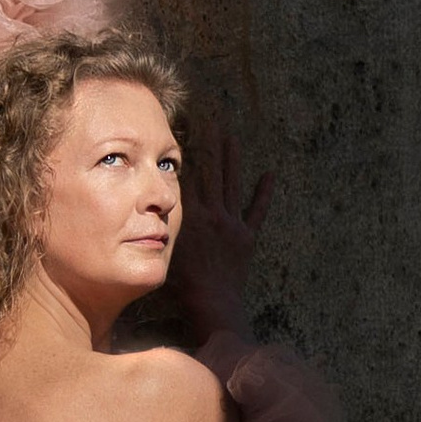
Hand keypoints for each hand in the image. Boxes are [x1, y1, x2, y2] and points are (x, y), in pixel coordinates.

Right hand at [170, 123, 273, 340]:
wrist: (213, 303)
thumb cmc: (183, 286)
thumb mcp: (165, 249)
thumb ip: (160, 225)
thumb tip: (150, 205)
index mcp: (191, 216)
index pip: (188, 175)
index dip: (187, 150)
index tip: (186, 126)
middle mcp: (213, 214)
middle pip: (212, 171)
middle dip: (211, 143)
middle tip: (212, 118)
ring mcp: (232, 223)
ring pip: (232, 184)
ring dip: (232, 158)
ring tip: (232, 135)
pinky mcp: (247, 237)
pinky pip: (258, 211)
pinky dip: (264, 193)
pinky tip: (270, 174)